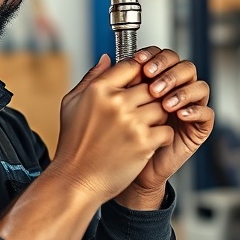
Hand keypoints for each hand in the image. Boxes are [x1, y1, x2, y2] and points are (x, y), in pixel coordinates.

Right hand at [48, 54, 173, 204]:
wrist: (75, 180)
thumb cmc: (73, 144)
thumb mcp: (72, 103)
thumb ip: (92, 77)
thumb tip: (108, 58)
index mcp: (98, 89)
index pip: (132, 65)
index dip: (139, 74)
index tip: (140, 84)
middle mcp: (116, 102)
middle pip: (151, 86)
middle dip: (150, 98)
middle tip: (143, 111)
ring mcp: (131, 122)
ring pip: (162, 107)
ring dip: (158, 118)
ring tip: (145, 128)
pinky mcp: (144, 142)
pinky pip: (167, 130)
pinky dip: (162, 137)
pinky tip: (148, 143)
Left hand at [115, 47, 213, 208]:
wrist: (127, 172)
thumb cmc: (116, 139)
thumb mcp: (104, 107)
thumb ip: (105, 81)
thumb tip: (105, 57)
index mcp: (155, 81)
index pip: (161, 57)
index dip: (153, 57)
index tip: (140, 63)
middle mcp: (174, 91)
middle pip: (183, 66)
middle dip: (168, 72)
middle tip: (152, 85)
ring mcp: (188, 108)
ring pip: (198, 86)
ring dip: (182, 90)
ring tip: (165, 103)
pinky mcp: (197, 128)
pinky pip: (206, 113)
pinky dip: (195, 110)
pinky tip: (181, 114)